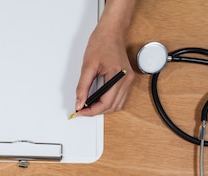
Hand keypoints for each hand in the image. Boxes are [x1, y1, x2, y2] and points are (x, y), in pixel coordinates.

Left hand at [74, 0, 135, 116]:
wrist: (111, 31)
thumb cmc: (101, 43)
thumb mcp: (87, 66)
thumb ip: (82, 87)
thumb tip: (79, 103)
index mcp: (118, 76)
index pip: (105, 103)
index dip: (91, 111)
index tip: (80, 111)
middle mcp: (126, 80)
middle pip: (112, 107)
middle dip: (96, 111)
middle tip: (82, 108)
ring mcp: (128, 80)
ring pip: (117, 105)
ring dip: (103, 108)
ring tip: (89, 104)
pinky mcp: (127, 79)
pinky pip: (119, 98)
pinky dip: (108, 102)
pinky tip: (98, 99)